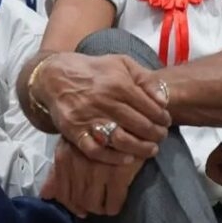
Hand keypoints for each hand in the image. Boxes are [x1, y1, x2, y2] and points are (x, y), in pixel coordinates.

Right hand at [34, 53, 170, 163]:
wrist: (55, 77)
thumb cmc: (94, 71)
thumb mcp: (122, 64)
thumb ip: (146, 78)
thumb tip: (163, 99)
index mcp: (118, 84)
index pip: (149, 107)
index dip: (162, 117)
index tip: (166, 122)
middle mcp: (104, 102)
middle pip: (139, 125)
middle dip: (156, 134)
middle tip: (161, 137)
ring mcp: (88, 118)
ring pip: (121, 140)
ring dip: (140, 148)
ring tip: (150, 150)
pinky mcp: (74, 131)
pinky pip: (96, 150)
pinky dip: (113, 158)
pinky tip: (127, 158)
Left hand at [41, 139, 146, 217]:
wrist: (127, 115)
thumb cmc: (97, 130)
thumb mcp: (73, 144)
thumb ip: (58, 171)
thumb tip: (45, 195)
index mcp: (64, 157)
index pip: (62, 193)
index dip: (71, 204)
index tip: (80, 207)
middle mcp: (77, 166)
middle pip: (77, 200)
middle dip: (85, 207)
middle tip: (95, 205)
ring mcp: (98, 171)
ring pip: (94, 204)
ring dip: (99, 208)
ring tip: (105, 204)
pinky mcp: (118, 174)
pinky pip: (113, 202)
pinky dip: (114, 206)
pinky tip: (115, 203)